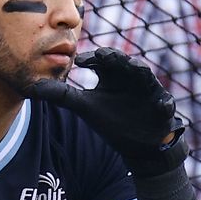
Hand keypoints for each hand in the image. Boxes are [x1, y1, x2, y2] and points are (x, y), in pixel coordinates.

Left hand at [36, 48, 186, 170]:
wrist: (137, 144)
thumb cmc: (111, 119)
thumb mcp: (85, 107)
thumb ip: (62, 96)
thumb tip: (35, 88)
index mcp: (111, 74)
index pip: (100, 60)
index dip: (91, 58)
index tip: (78, 61)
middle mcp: (130, 76)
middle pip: (122, 62)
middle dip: (114, 58)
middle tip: (103, 55)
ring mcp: (148, 89)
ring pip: (145, 76)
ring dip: (140, 70)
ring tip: (133, 67)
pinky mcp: (162, 106)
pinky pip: (165, 103)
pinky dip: (164, 104)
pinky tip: (161, 106)